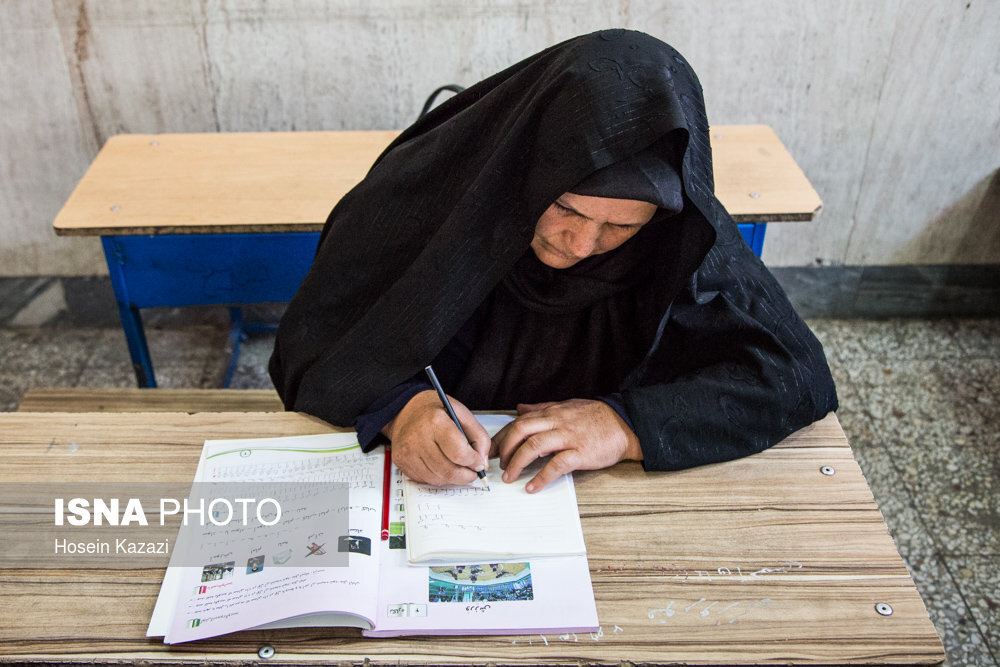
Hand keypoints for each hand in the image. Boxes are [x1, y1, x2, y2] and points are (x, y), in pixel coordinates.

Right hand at [383, 390, 490, 485]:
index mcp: (435, 422)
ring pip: (437, 478)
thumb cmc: (434, 410)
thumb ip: (478, 436)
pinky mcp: (402, 462)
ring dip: (453, 478)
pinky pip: (425, 479)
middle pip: (448, 470)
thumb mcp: (461, 413)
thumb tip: (483, 462)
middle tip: (472, 472)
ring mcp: (408, 452)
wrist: (404, 410)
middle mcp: (418, 438)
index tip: (479, 463)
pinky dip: (438, 477)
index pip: (459, 453)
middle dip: (466, 476)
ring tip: (459, 469)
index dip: (473, 462)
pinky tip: (442, 466)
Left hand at [491, 399, 642, 492]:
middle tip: (497, 464)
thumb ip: (541, 408)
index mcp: (551, 413)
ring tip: (509, 477)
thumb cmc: (596, 416)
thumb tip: (520, 408)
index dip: (502, 436)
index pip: (519, 422)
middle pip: (521, 431)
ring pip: (534, 446)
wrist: (625, 423)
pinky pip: (556, 465)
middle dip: (505, 448)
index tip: (492, 450)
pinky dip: (542, 477)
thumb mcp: (566, 405)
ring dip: (517, 463)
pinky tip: (532, 487)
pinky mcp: (580, 453)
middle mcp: (556, 423)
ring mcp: (568, 437)